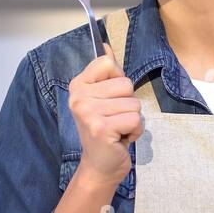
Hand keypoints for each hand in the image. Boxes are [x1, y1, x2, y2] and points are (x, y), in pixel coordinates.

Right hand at [68, 42, 143, 187]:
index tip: (110, 98)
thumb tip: (106, 46)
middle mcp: (78, 97)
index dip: (118, 81)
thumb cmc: (105, 131)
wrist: (100, 166)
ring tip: (118, 129)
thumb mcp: (103, 99)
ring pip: (134, 103)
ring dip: (133, 119)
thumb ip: (106, 74)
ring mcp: (88, 113)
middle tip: (115, 118)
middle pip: (126, 83)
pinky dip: (135, 131)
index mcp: (78, 86)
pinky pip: (135, 119)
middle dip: (128, 103)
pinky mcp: (101, 128)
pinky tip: (122, 138)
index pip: (108, 63)